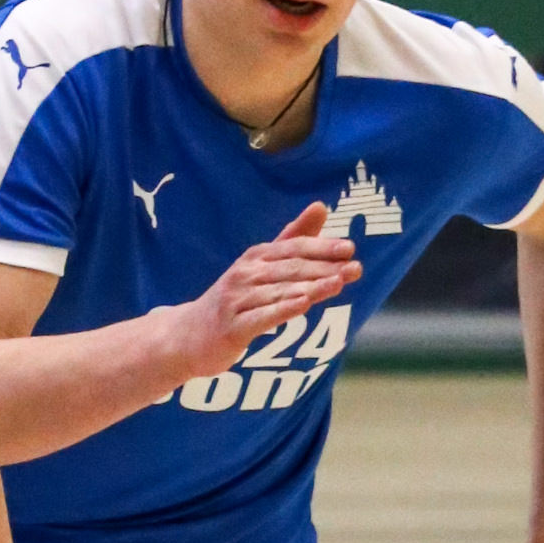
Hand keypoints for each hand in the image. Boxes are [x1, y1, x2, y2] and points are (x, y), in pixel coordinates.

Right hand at [158, 205, 361, 381]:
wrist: (188, 336)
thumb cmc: (234, 300)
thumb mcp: (260, 267)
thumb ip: (292, 239)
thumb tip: (321, 206)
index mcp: (255, 258)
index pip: (293, 248)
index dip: (321, 247)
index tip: (350, 249)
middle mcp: (245, 274)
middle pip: (290, 268)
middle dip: (324, 267)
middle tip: (355, 268)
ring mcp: (236, 300)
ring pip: (279, 291)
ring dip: (311, 287)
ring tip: (338, 284)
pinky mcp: (232, 328)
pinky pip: (261, 317)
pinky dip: (282, 309)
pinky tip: (303, 305)